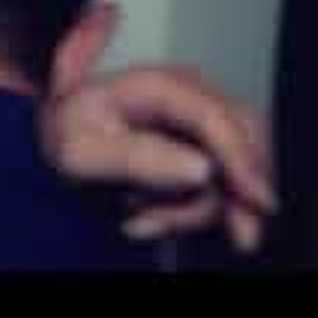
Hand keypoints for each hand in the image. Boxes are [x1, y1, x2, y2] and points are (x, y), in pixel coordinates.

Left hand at [39, 64, 276, 252]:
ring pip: (235, 171)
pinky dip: (190, 210)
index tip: (258, 203)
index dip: (242, 161)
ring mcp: (200, 120)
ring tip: (140, 219)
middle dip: (233, 195)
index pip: (215, 119)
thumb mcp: (82, 150)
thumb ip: (139, 159)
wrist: (58, 132)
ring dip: (195, 209)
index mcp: (157, 85)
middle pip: (243, 142)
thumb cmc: (67, 132)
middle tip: (212, 233)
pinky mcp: (205, 146)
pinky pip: (221, 186)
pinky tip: (148, 216)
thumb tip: (202, 170)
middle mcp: (188, 96)